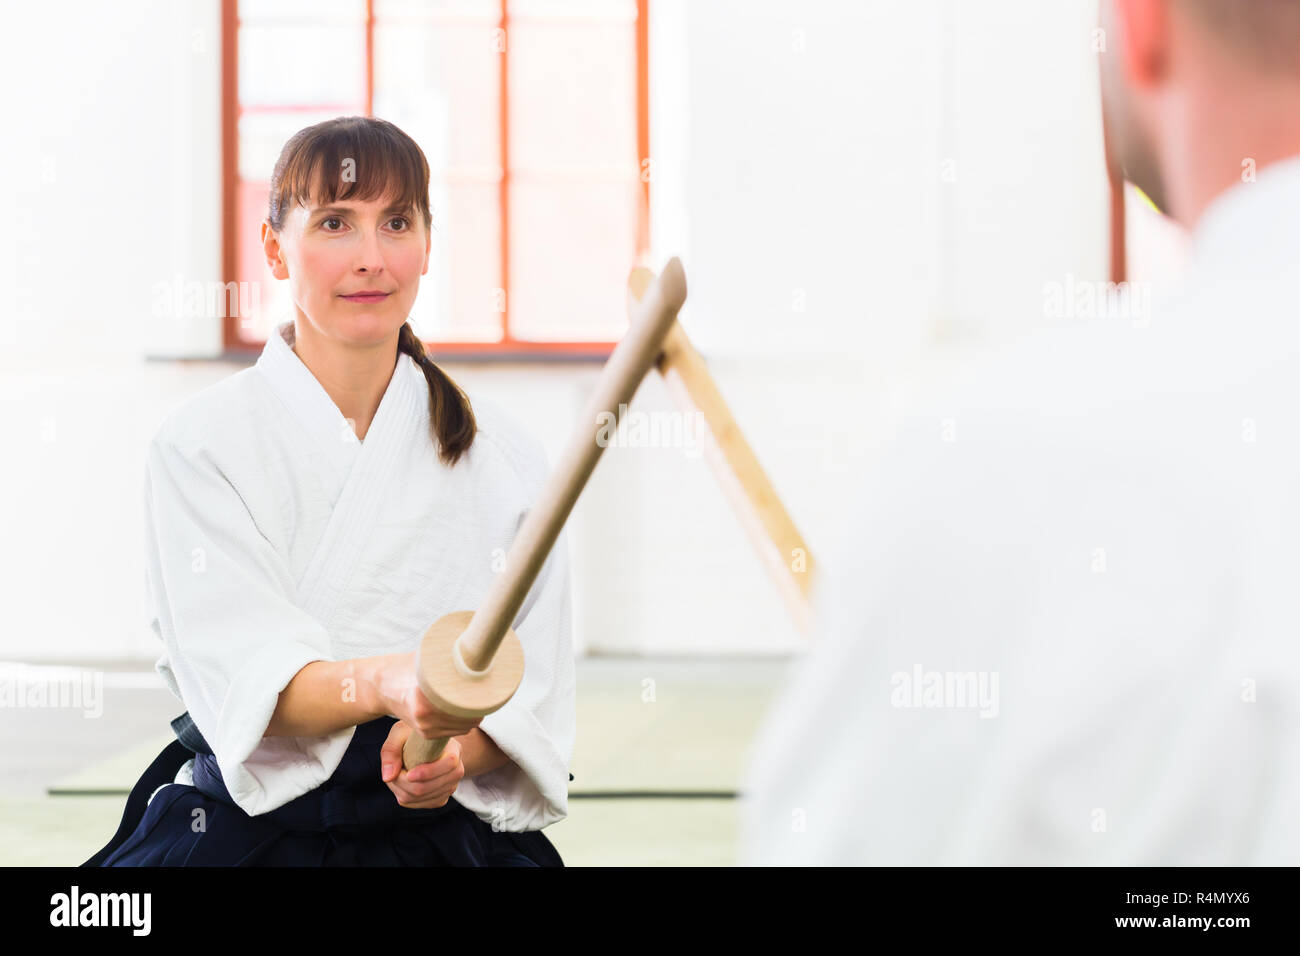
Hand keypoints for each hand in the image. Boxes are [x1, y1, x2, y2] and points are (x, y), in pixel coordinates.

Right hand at [368, 651, 482, 738]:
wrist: (382, 686)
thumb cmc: (406, 668)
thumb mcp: (425, 658)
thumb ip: (447, 658)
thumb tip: (474, 647)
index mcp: (422, 698)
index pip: (463, 705)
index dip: (479, 698)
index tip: (485, 687)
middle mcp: (423, 717)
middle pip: (468, 717)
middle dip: (480, 706)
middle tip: (486, 691)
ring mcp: (424, 728)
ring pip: (464, 726)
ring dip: (474, 714)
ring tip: (477, 698)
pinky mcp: (426, 734)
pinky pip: (455, 731)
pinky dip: (464, 721)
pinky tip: (466, 708)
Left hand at [380, 720, 464, 808]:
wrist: (425, 744)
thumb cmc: (412, 736)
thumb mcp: (399, 733)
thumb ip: (391, 751)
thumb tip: (388, 777)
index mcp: (453, 749)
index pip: (449, 764)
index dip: (427, 772)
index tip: (408, 773)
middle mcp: (457, 770)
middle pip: (429, 787)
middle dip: (404, 783)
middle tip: (393, 772)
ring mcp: (451, 786)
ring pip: (422, 798)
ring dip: (402, 790)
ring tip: (396, 776)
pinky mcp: (442, 797)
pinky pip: (422, 805)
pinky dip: (407, 798)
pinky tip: (403, 785)